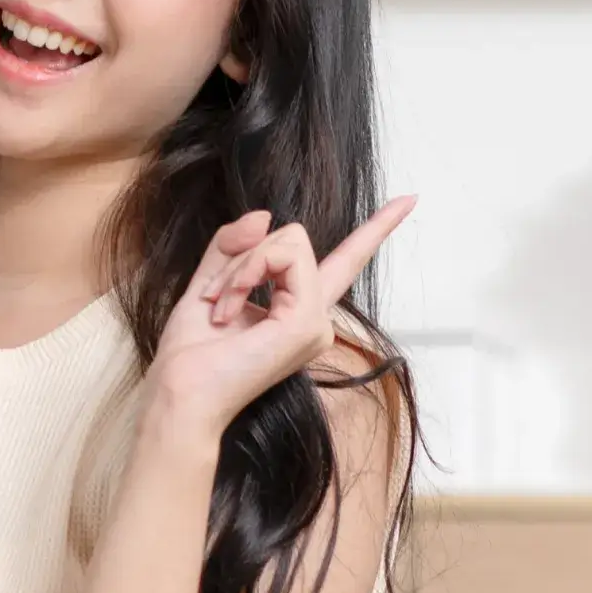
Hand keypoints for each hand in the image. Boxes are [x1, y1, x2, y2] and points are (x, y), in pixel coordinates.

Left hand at [145, 196, 416, 437]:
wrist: (182, 392)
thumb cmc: (191, 352)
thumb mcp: (210, 282)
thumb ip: (234, 246)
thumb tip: (266, 215)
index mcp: (297, 309)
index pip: (345, 262)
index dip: (377, 229)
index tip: (409, 199)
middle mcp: (315, 317)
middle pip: (293, 239)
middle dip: (244, 256)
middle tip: (215, 299)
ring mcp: (316, 321)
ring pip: (288, 240)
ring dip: (241, 267)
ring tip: (220, 309)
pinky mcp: (307, 321)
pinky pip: (282, 256)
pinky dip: (245, 273)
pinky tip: (227, 311)